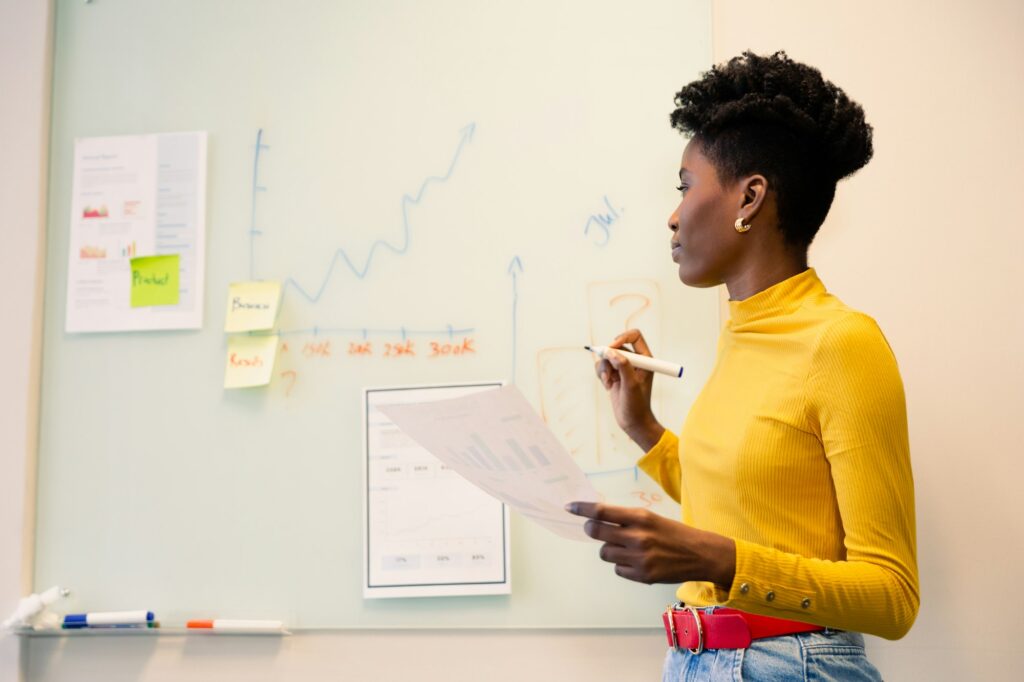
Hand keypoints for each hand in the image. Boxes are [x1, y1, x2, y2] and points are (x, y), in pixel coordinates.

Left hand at [565, 501, 735, 588]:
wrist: (701, 554)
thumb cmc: (673, 533)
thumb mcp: (651, 518)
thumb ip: (625, 518)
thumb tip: (596, 518)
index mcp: (640, 517)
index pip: (602, 511)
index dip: (582, 509)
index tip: (569, 507)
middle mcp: (637, 536)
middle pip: (596, 532)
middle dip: (591, 530)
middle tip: (594, 528)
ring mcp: (639, 558)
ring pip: (604, 553)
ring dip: (609, 549)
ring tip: (626, 547)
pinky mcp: (642, 576)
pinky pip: (617, 569)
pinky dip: (622, 565)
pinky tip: (636, 561)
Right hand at [594, 329, 664, 449]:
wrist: (633, 422)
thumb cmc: (637, 405)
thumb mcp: (631, 385)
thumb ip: (623, 366)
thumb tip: (611, 352)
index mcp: (646, 359)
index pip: (634, 337)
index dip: (622, 338)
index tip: (612, 349)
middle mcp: (635, 361)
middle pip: (616, 346)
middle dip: (608, 359)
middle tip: (608, 374)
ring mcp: (624, 368)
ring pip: (607, 357)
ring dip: (604, 369)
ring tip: (608, 383)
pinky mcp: (614, 375)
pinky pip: (602, 366)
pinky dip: (601, 374)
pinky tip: (607, 386)